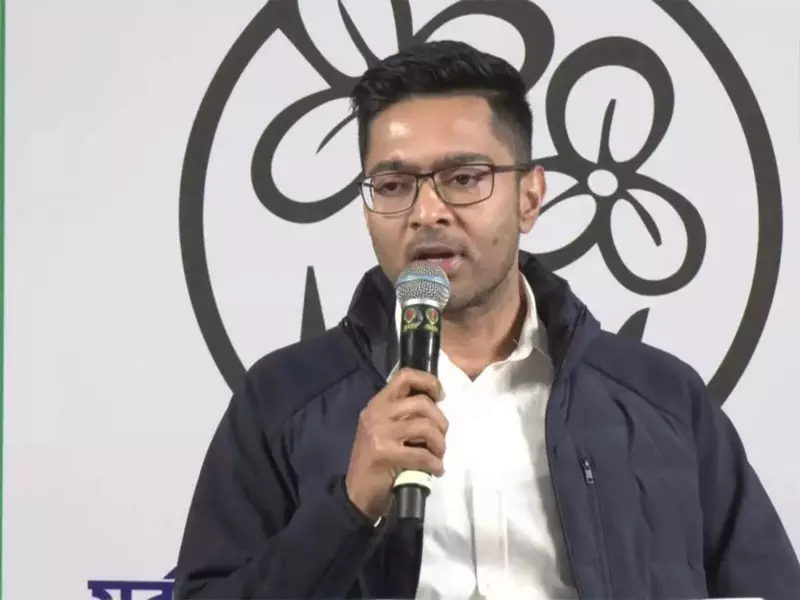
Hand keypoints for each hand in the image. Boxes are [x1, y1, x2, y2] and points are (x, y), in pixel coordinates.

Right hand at [344, 368, 447, 520]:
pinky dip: (435, 463)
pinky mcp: (385, 455)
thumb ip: (403, 413)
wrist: (357, 493)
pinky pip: (422, 454)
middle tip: (441, 437)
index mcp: (377, 404)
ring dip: (439, 443)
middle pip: (422, 403)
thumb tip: (437, 404)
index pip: (405, 377)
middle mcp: (376, 414)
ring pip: (425, 427)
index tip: (441, 396)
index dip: (429, 382)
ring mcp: (379, 434)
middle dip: (440, 421)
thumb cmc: (376, 460)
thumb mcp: (384, 429)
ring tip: (438, 454)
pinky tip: (436, 470)